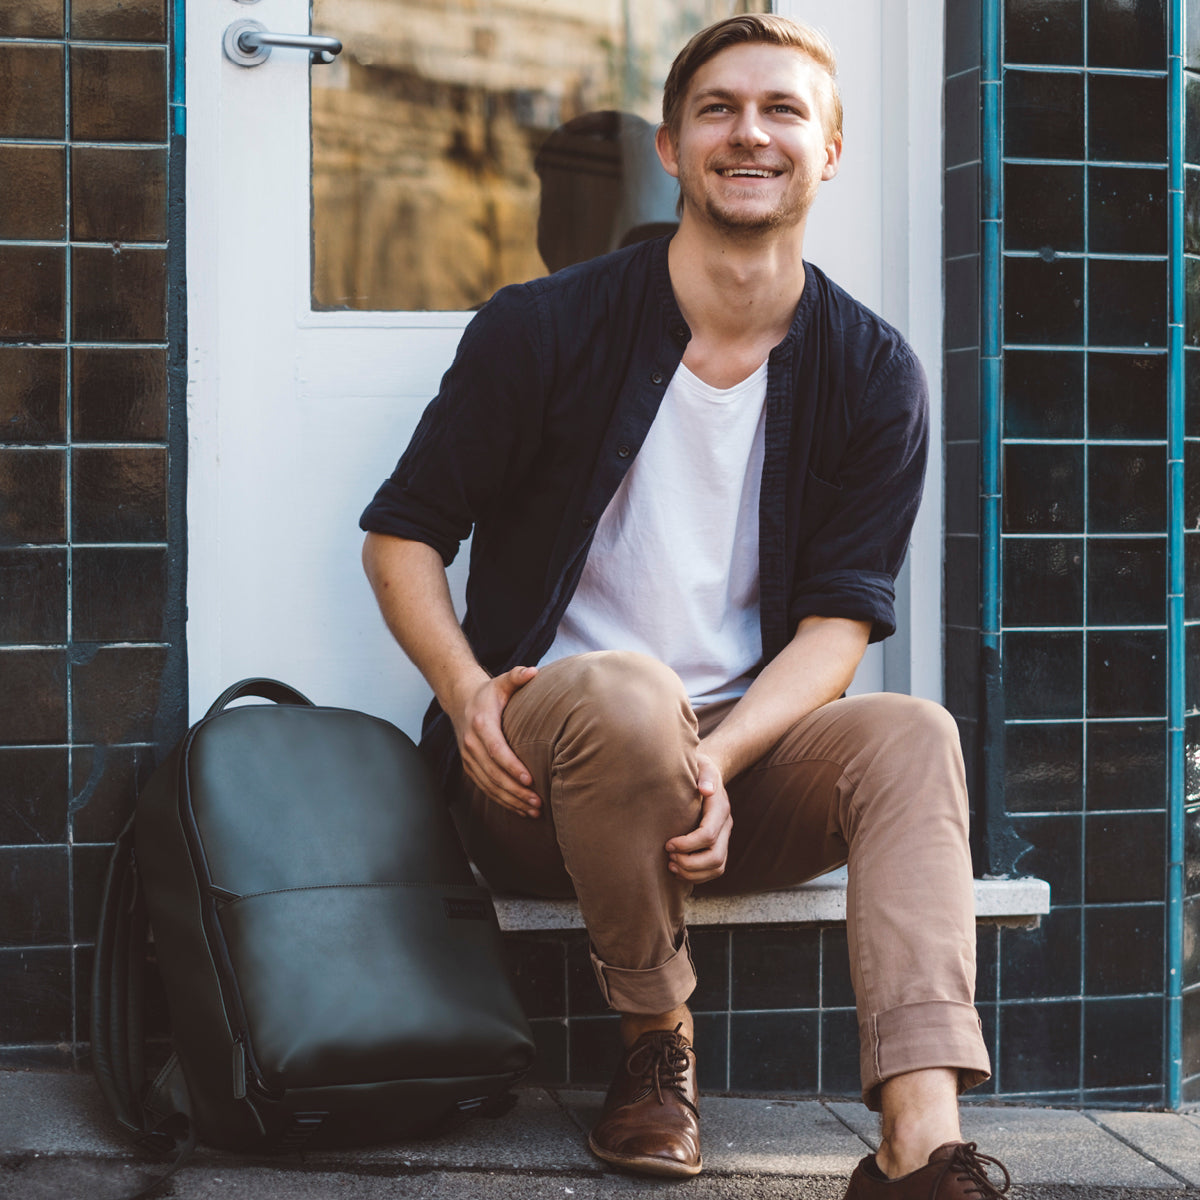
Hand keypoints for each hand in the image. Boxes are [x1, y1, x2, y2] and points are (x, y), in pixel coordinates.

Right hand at [452, 665, 540, 817]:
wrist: (461, 701)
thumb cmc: (489, 693)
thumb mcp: (502, 681)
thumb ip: (518, 676)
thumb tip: (534, 671)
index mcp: (481, 725)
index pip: (496, 750)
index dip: (512, 766)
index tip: (529, 779)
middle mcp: (472, 744)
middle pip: (493, 774)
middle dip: (515, 791)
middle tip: (537, 802)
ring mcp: (469, 758)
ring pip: (489, 785)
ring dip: (510, 800)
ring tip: (532, 810)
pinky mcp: (470, 767)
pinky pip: (485, 788)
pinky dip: (502, 800)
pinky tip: (519, 809)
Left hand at [664, 751, 731, 883]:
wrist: (708, 775)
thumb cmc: (698, 769)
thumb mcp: (702, 765)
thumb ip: (704, 776)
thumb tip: (706, 789)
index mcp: (720, 808)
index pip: (708, 834)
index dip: (687, 844)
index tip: (667, 843)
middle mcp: (726, 825)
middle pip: (715, 857)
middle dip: (689, 863)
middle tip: (669, 858)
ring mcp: (725, 837)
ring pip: (717, 867)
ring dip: (693, 872)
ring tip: (671, 865)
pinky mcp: (720, 845)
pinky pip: (715, 869)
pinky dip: (697, 875)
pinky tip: (679, 869)